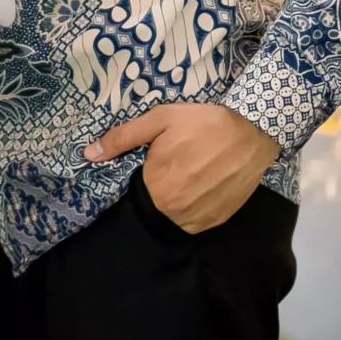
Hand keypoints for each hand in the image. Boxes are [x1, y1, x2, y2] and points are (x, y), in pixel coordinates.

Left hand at [84, 100, 277, 233]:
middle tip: (181, 162)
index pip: (140, 190)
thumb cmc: (202, 123)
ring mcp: (200, 219)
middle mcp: (176, 212)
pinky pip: (199, 219)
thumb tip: (88, 154)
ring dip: (181, 198)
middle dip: (164, 185)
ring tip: (195, 172)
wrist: (252, 131)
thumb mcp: (159, 120)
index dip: (148, 173)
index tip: (160, 159)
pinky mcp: (220, 220)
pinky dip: (198, 205)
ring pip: (178, 215)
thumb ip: (122, 139)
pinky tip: (207, 182)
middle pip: (159, 204)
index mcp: (157, 189)